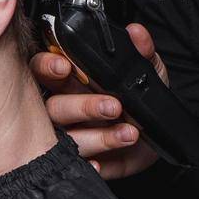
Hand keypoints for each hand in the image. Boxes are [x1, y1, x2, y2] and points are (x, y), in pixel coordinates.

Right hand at [30, 22, 164, 180]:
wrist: (154, 141)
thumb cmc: (139, 103)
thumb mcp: (148, 74)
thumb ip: (142, 52)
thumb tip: (137, 33)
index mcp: (71, 82)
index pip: (44, 69)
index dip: (48, 66)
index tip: (65, 66)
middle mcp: (64, 109)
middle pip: (53, 107)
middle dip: (82, 106)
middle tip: (113, 105)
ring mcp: (69, 137)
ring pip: (67, 138)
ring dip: (97, 136)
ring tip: (129, 132)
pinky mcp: (81, 162)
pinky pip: (77, 165)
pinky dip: (89, 165)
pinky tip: (101, 163)